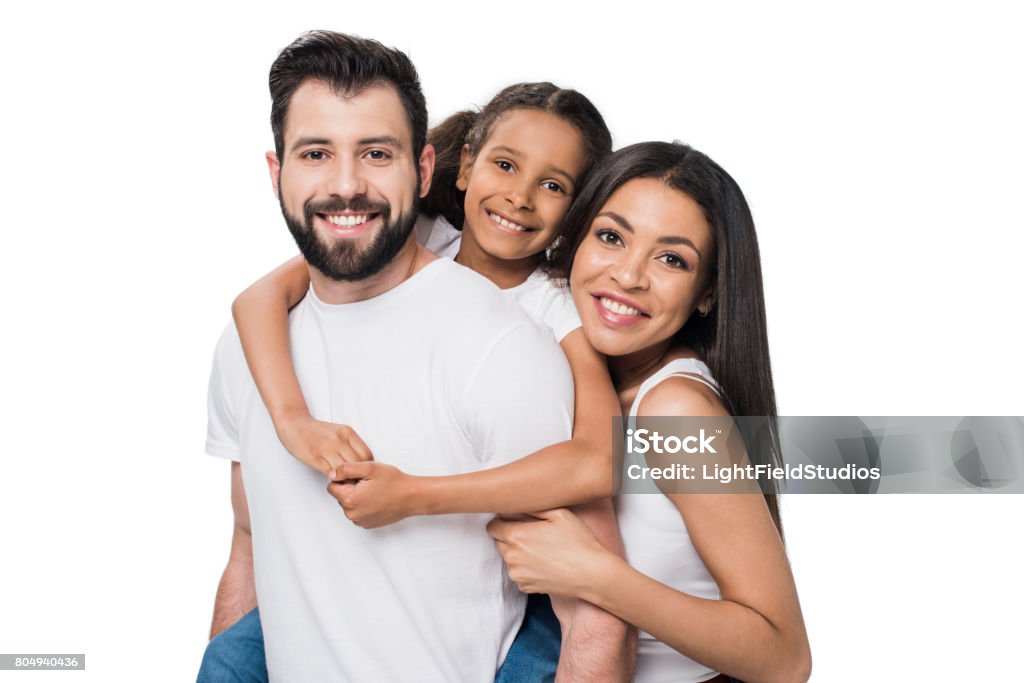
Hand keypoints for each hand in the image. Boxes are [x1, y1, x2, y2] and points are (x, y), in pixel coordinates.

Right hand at [275, 414, 372, 477]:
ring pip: (345, 470)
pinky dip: (334, 478)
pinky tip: (333, 478)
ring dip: (346, 479)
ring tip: (344, 481)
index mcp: (347, 432)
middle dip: (358, 475)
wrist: (294, 424)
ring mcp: (327, 448)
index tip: (361, 473)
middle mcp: (339, 439)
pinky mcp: (315, 456)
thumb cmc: (317, 431)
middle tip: (354, 481)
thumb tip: (362, 464)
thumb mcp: (338, 432)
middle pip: (358, 464)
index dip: (366, 467)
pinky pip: (331, 472)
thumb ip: (350, 445)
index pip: (367, 455)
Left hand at [326, 461, 419, 527]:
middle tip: (369, 483)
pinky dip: (364, 506)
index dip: (344, 479)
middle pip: (340, 496)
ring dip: (357, 497)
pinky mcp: (367, 524)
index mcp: (349, 499)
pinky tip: (377, 499)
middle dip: (350, 488)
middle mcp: (352, 514)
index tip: (358, 477)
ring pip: (349, 505)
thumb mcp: (369, 468)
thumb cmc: (394, 482)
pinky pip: (358, 512)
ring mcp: (360, 521)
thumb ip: (346, 469)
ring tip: (374, 491)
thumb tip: (332, 474)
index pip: (332, 486)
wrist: (411, 497)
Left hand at [486, 509, 610, 597]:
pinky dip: (526, 569)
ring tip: (542, 551)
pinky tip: (545, 564)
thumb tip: (517, 503)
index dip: (502, 521)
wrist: (592, 575)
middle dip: (510, 536)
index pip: (492, 526)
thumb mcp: (559, 513)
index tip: (514, 520)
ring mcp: (518, 574)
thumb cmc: (578, 541)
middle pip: (498, 542)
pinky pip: (518, 574)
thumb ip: (533, 506)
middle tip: (532, 534)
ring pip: (509, 559)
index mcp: (517, 536)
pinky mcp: (525, 587)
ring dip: (518, 553)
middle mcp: (512, 557)